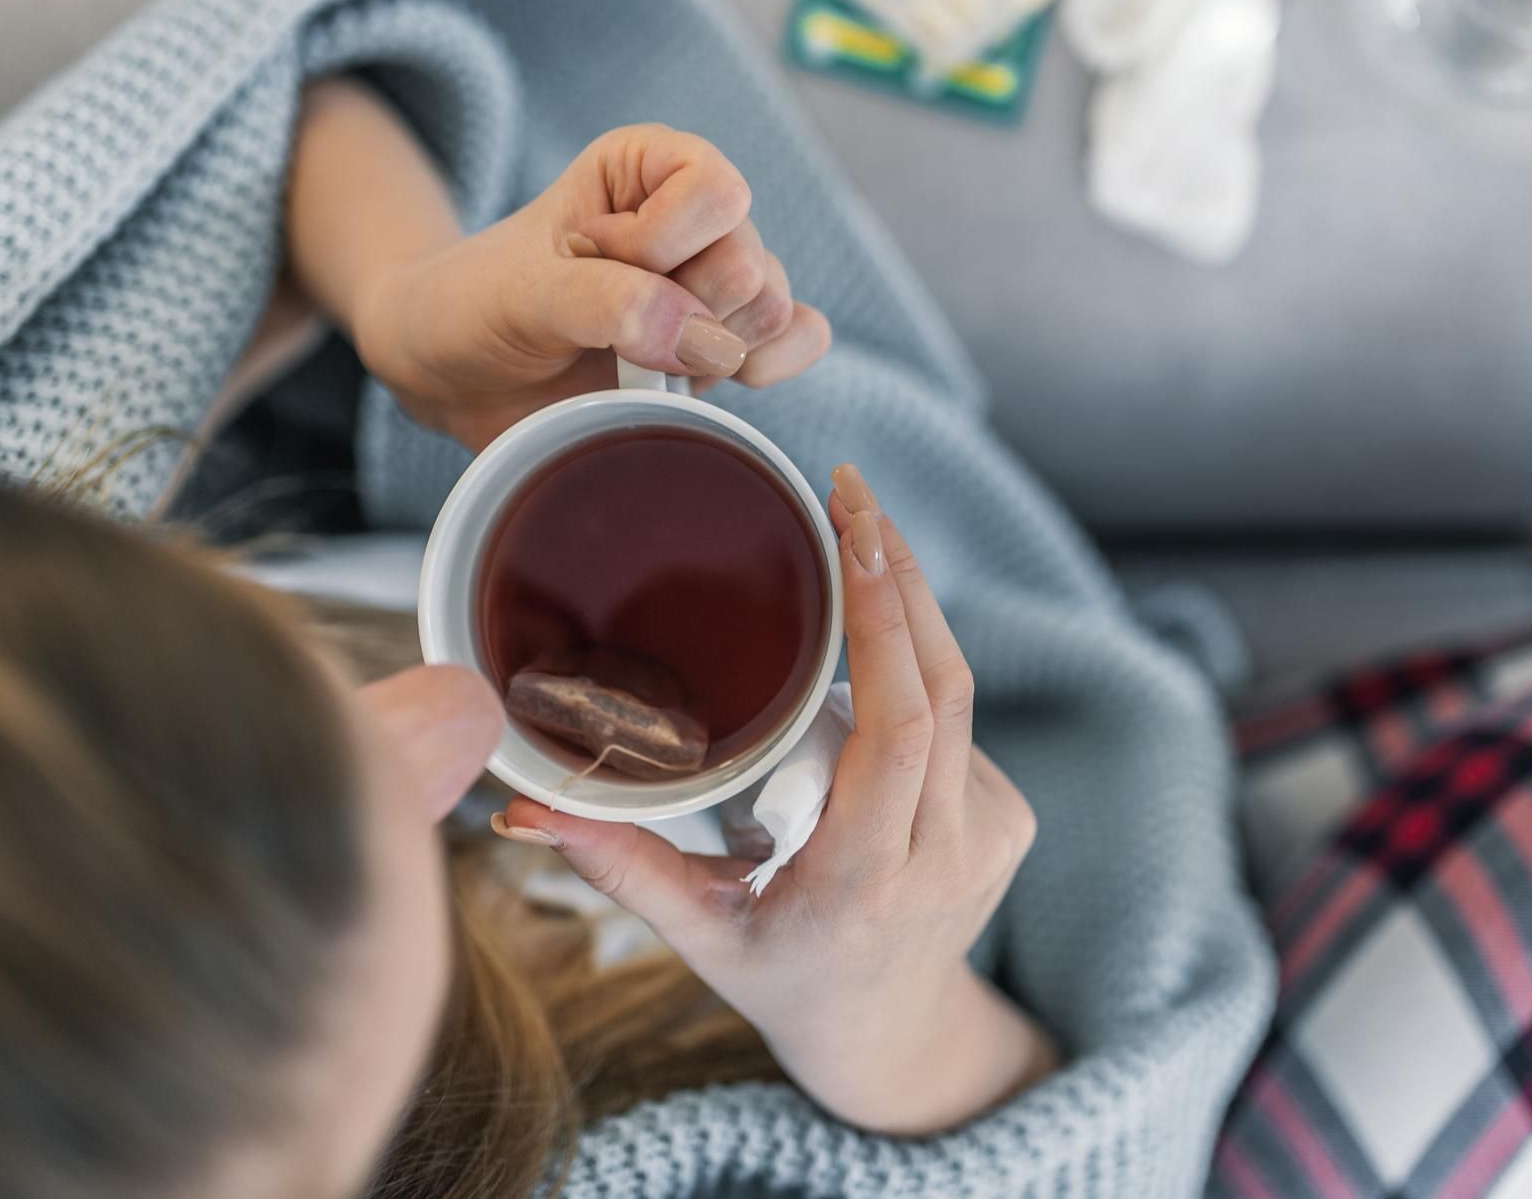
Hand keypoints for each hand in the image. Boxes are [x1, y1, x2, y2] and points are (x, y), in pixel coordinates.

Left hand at [337, 108, 828, 448]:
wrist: (457, 372)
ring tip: (633, 359)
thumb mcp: (520, 295)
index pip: (715, 194)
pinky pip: (799, 341)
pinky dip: (763, 368)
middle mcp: (695, 215)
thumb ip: (608, 303)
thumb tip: (707, 340)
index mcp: (650, 165)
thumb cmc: (477, 307)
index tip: (584, 259)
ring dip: (704, 352)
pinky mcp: (729, 342)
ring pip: (771, 312)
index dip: (658, 245)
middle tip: (605, 327)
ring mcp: (716, 282)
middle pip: (750, 265)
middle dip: (680, 312)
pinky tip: (697, 381)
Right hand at [498, 464, 1055, 1134]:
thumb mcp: (699, 933)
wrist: (895, 1039)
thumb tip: (519, 807)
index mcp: (868, 877)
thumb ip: (617, 865)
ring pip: (959, 692)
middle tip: (848, 492)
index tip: (853, 527)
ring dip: (907, 614)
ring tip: (849, 544)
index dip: (885, 616)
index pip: (900, 724)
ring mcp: (992, 833)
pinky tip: (872, 665)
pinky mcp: (1012, 819)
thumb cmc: (784, 981)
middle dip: (898, 573)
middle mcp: (947, 851)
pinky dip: (916, 678)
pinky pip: (962, 724)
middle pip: (943, 682)